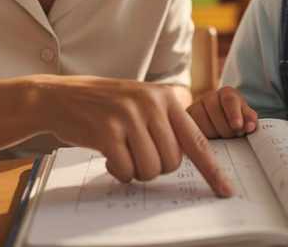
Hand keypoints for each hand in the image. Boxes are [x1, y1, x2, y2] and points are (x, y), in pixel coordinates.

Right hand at [33, 75, 232, 196]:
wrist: (60, 96)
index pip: (197, 140)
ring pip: (151, 169)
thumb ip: (166, 123)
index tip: (226, 190)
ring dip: (136, 171)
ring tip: (122, 152)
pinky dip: (118, 172)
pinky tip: (108, 157)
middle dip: (156, 167)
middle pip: (172, 162)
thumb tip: (188, 159)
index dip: (212, 170)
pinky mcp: (107, 131)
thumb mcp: (142, 101)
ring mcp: (129, 116)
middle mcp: (151, 104)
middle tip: (136, 152)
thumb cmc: (106, 105)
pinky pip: (126, 170)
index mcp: (166, 97)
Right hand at [187, 86, 257, 138]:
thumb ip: (250, 120)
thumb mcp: (246, 118)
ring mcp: (195, 108)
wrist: (221, 125)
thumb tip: (251, 126)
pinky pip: (189, 129)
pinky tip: (206, 142)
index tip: (238, 126)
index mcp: (227, 93)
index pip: (230, 100)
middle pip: (214, 110)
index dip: (234, 113)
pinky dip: (198, 137)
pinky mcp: (186, 120)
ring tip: (220, 139)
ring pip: (201, 120)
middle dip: (225, 128)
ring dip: (212, 134)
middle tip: (231, 136)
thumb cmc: (236, 121)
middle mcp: (209, 97)